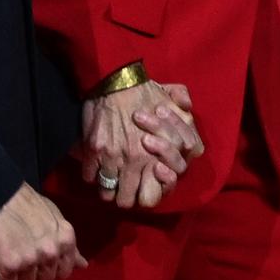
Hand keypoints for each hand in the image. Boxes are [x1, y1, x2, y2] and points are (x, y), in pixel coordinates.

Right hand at [0, 183, 83, 279]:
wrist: (0, 197)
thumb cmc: (28, 205)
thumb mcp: (56, 219)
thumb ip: (68, 245)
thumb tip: (82, 264)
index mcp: (65, 241)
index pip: (64, 272)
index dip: (51, 268)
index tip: (41, 260)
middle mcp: (51, 252)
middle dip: (35, 272)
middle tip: (24, 256)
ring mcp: (30, 260)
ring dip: (18, 275)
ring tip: (12, 255)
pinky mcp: (9, 265)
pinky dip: (3, 276)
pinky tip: (1, 260)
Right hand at [80, 80, 199, 208]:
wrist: (117, 78)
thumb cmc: (146, 91)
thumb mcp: (174, 105)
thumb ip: (185, 123)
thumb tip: (190, 135)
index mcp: (156, 155)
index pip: (151, 196)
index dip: (147, 196)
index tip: (144, 188)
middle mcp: (134, 161)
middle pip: (126, 201)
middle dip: (125, 196)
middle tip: (125, 187)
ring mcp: (112, 158)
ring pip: (106, 193)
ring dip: (107, 188)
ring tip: (109, 180)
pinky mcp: (93, 150)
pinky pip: (89, 176)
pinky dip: (91, 174)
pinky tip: (95, 167)